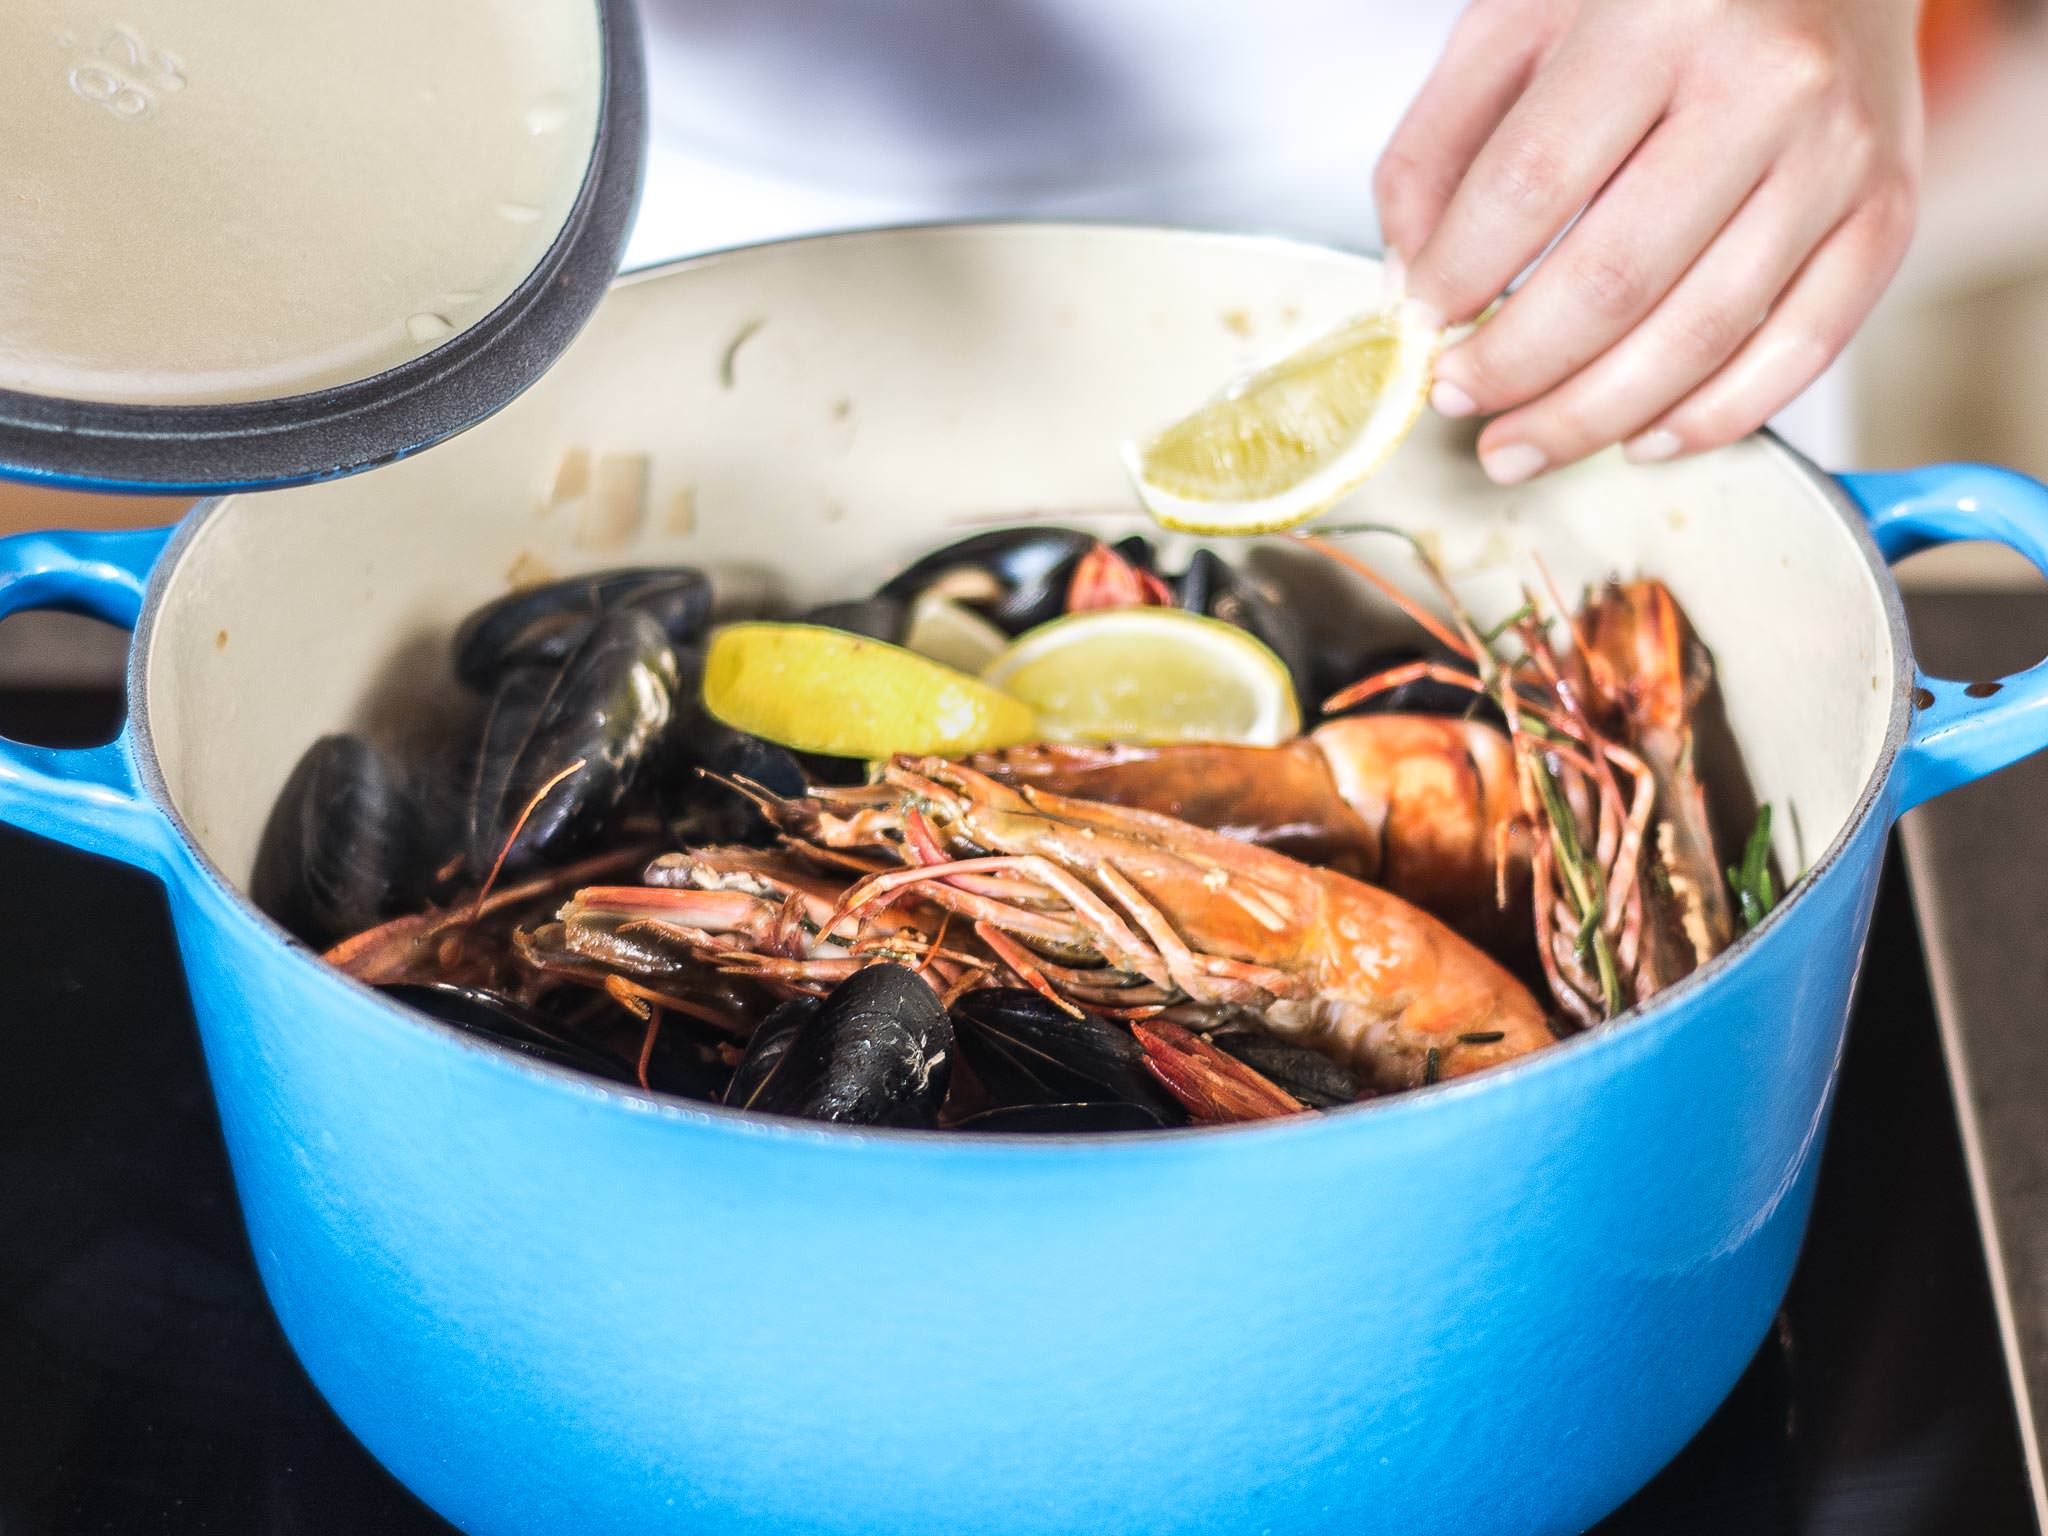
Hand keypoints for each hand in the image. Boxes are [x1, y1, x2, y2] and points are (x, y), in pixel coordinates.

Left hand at [1375, 0, 1922, 482]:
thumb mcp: (1522, 16)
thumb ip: (1443, 143)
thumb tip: (1411, 285)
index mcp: (1660, 16)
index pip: (1532, 185)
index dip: (1459, 277)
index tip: (1417, 329)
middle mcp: (1767, 84)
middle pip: (1614, 282)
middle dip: (1515, 370)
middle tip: (1453, 402)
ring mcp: (1840, 153)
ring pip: (1700, 335)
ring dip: (1593, 418)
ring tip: (1519, 446)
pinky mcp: (1889, 208)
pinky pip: (1803, 348)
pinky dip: (1714, 417)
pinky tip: (1641, 439)